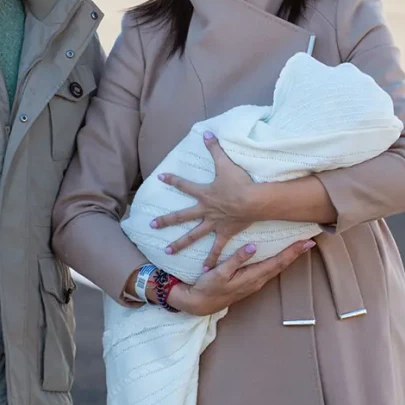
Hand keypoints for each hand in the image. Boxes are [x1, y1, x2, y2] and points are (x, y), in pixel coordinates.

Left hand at [152, 132, 262, 267]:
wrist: (253, 201)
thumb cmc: (240, 182)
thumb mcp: (226, 163)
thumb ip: (215, 148)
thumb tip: (206, 132)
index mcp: (204, 194)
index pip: (184, 185)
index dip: (172, 180)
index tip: (161, 178)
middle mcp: (205, 210)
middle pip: (181, 216)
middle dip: (166, 220)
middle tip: (152, 225)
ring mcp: (213, 224)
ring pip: (193, 236)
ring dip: (180, 243)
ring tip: (167, 251)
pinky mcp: (224, 233)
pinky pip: (216, 249)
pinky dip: (211, 260)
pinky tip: (204, 271)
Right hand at [169, 239, 314, 315]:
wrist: (200, 304)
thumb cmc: (208, 288)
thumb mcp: (220, 272)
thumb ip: (236, 259)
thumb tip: (252, 246)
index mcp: (252, 277)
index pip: (277, 262)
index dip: (292, 252)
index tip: (305, 242)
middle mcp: (257, 281)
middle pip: (281, 265)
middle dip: (296, 253)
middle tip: (309, 241)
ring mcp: (254, 283)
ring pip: (277, 268)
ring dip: (289, 257)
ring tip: (299, 247)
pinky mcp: (250, 282)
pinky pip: (269, 270)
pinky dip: (279, 261)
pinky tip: (281, 256)